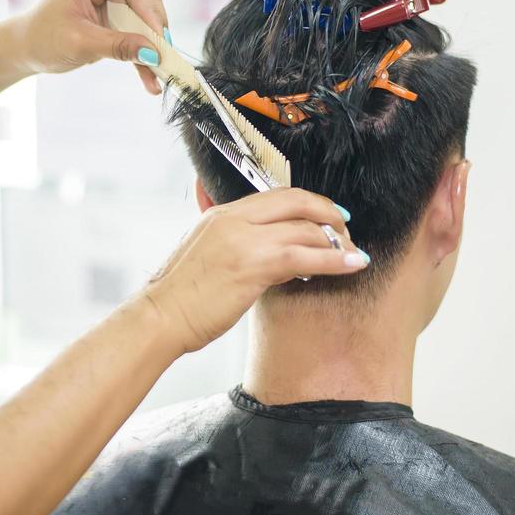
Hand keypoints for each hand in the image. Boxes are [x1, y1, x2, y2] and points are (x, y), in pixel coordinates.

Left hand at [15, 0, 170, 95]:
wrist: (25, 48)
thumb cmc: (43, 40)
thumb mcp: (81, 44)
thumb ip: (119, 46)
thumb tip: (153, 53)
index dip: (152, 14)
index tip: (163, 42)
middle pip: (144, 0)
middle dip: (156, 30)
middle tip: (166, 58)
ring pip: (144, 17)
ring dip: (152, 45)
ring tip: (160, 73)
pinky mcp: (112, 13)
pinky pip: (135, 30)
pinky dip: (141, 52)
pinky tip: (149, 77)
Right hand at [141, 189, 367, 353]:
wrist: (158, 319)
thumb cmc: (180, 298)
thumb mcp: (205, 255)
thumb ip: (233, 243)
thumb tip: (266, 252)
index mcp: (222, 214)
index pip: (277, 195)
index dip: (309, 202)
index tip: (328, 215)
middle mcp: (233, 219)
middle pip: (296, 201)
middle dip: (328, 213)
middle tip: (347, 229)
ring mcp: (243, 240)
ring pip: (305, 228)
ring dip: (337, 240)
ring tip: (355, 253)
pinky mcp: (252, 265)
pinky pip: (305, 256)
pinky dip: (336, 259)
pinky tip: (353, 265)